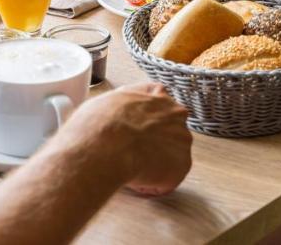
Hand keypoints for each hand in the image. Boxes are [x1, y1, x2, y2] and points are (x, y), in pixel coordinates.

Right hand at [55, 82, 191, 195]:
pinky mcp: (182, 166)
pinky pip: (167, 179)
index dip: (147, 118)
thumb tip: (115, 115)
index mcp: (157, 96)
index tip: (136, 128)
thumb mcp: (106, 102)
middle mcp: (175, 115)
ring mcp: (182, 140)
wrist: (104, 146)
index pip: (160, 103)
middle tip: (130, 151)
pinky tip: (134, 178)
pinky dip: (152, 183)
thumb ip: (123, 107)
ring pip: (168, 156)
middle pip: (169, 131)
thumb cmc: (98, 124)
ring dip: (153, 163)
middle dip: (153, 142)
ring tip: (129, 166)